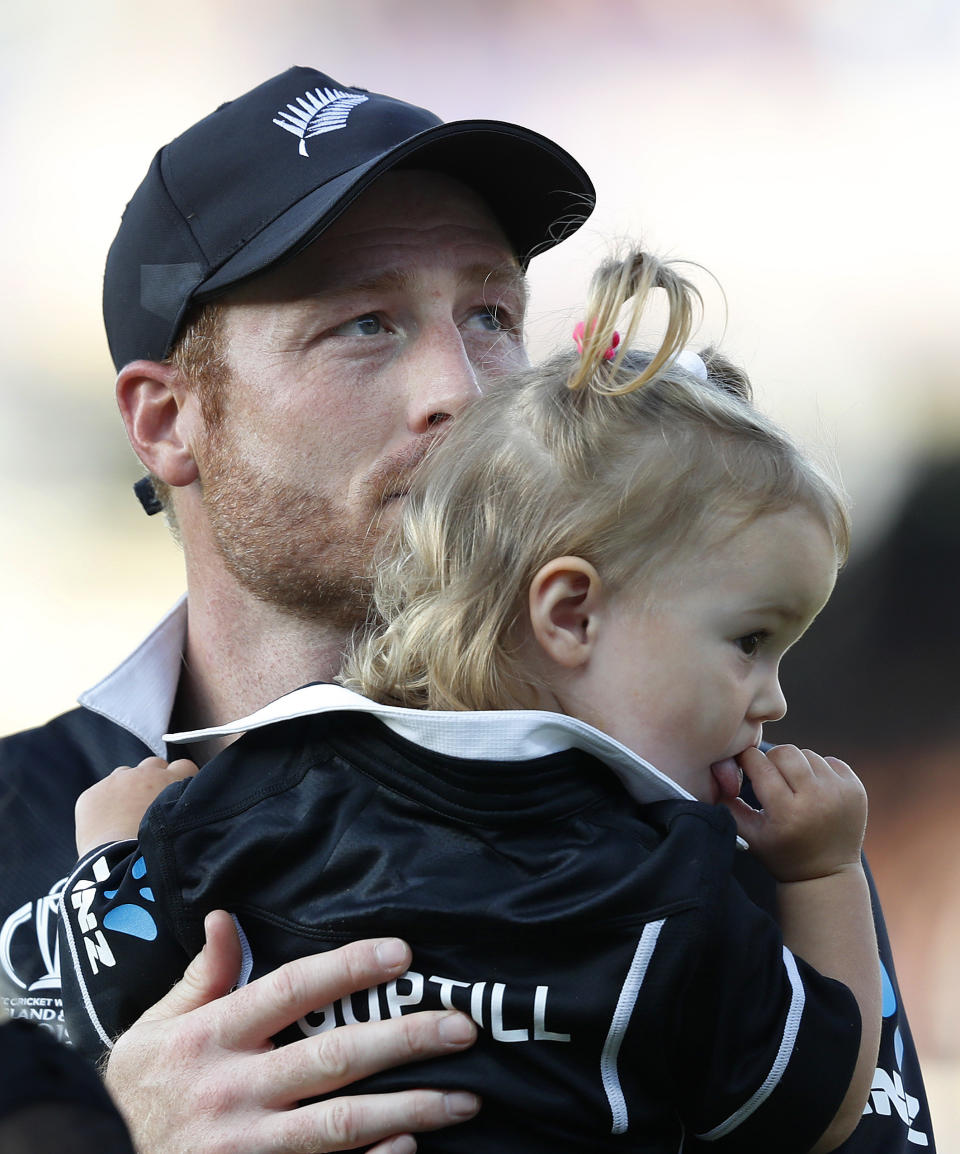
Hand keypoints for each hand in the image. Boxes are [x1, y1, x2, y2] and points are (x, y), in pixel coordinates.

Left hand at [74, 756, 198, 854]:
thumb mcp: (180, 824)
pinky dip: (104, 804)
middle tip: (151, 804)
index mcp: (169, 781)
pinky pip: (100, 792)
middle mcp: (143, 775)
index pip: (183, 766)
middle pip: (153, 765)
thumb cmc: (154, 852)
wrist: (119, 866)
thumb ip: (182, 808)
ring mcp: (115, 782)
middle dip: (153, 779)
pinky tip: (107, 825)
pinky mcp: (92, 795)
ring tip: (127, 815)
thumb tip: (180, 809)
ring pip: (125, 775)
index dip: (181, 779)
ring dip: (128, 788)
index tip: (177, 791)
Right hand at [104, 911, 479, 1153]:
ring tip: (465, 1100)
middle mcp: (233, 1090)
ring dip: (409, 1110)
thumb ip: (201, 978)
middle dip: (402, 1040)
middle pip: (332, 1059)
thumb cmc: (135, 1093)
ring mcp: (246, 1146)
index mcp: (211, 1037)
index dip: (348, 969)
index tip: (401, 954)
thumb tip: (224, 917)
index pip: (290, 990)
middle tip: (461, 1026)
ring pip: (340, 1126)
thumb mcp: (154, 1028)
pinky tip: (411, 1151)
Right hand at [720, 745, 866, 882]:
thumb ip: (728, 803)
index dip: (747, 761)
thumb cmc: (781, 853)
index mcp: (786, 813)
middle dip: (772, 759)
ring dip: (797, 765)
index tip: (745, 767)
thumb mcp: (748, 834)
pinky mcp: (856, 789)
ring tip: (794, 786)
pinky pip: (830, 761)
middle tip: (770, 775)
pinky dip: (819, 770)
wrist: (827, 872)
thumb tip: (718, 770)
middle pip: (785, 751)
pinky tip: (815, 790)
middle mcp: (816, 800)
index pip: (758, 763)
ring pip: (807, 754)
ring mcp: (840, 793)